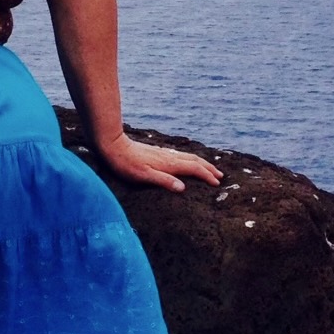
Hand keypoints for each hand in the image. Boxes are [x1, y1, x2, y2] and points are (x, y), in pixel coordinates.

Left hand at [97, 132, 224, 192]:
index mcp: (168, 164)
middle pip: (194, 160)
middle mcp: (169, 157)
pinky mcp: (157, 153)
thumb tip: (183, 187)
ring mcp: (163, 153)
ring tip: (209, 168)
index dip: (206, 175)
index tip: (217, 183)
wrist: (113, 146)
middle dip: (208, 168)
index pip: (193, 169)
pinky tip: (186, 162)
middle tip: (220, 175)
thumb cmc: (126, 164)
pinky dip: (190, 160)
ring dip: (201, 163)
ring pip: (187, 157)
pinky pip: (180, 156)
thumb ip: (163, 181)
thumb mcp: (143, 176)